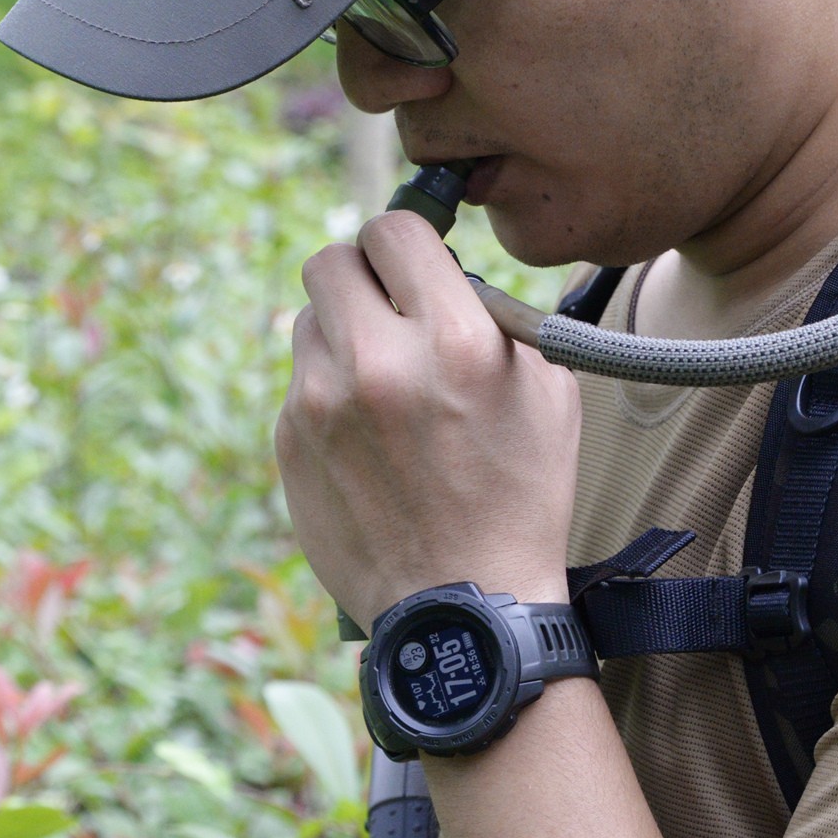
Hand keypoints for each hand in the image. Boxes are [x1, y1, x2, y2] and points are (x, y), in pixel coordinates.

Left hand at [276, 211, 580, 630]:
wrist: (464, 607)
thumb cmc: (521, 499)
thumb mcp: (547, 394)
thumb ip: (497, 320)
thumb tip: (450, 281)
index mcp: (453, 339)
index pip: (393, 230)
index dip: (404, 242)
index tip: (411, 264)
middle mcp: (378, 361)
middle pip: (330, 260)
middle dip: (360, 277)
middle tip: (386, 310)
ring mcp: (321, 403)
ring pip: (307, 322)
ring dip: (340, 337)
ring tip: (380, 385)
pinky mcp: (289, 442)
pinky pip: (299, 385)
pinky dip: (327, 396)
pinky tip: (366, 441)